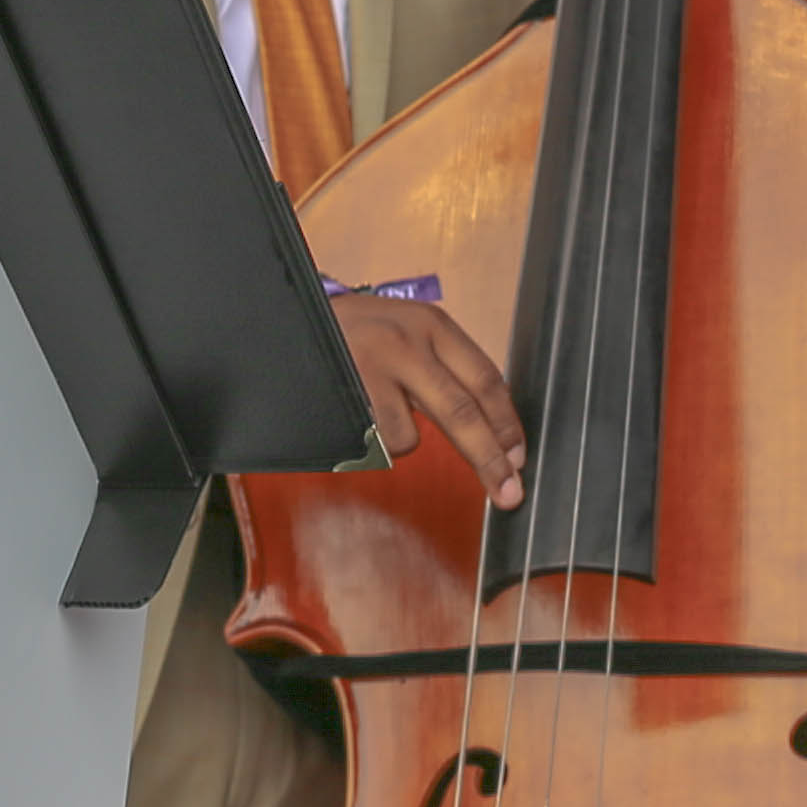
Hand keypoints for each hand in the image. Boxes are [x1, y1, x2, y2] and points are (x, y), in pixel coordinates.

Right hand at [330, 294, 525, 510]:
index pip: (485, 379)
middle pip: (462, 413)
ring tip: (376, 412)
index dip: (506, 423)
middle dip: (489, 459)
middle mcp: (408, 341)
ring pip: (412, 437)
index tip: (516, 456)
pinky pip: (374, 440)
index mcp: (432, 324)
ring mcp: (374, 366)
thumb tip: (488, 424)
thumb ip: (442, 366)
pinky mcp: (346, 391)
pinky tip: (356, 415)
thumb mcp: (405, 330)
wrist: (289, 314)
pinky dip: (370, 442)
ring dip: (401, 442)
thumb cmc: (352, 330)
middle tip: (507, 492)